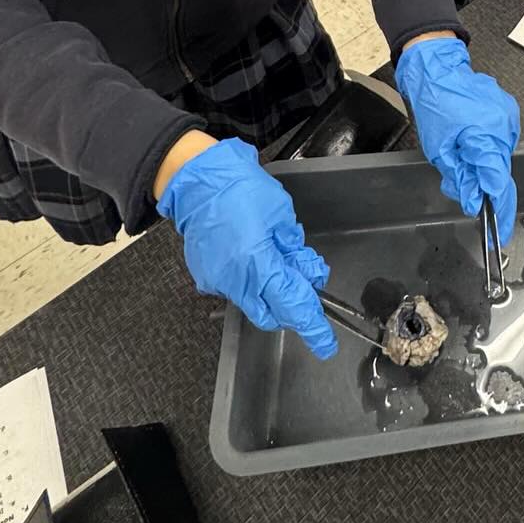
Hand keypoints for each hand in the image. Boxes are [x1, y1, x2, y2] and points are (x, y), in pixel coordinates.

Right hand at [156, 138, 336, 355]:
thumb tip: (308, 272)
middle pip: (271, 314)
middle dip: (291, 308)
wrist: (198, 180)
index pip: (293, 305)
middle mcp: (235, 281)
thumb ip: (295, 249)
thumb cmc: (240, 189)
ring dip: (269, 290)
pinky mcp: (205, 276)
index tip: (325, 343)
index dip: (312, 326)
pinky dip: (249, 279)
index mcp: (258, 264)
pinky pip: (234, 289)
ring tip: (275, 257)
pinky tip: (251, 254)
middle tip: (303, 286)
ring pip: (252, 302)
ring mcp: (217, 281)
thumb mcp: (281, 215)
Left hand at [395, 36, 520, 242]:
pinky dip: (487, 148)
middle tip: (470, 195)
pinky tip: (470, 140)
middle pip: (500, 172)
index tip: (499, 235)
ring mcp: (508, 118)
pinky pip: (501, 140)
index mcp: (486, 137)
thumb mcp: (439, 148)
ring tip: (460, 153)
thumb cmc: (435, 101)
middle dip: (485, 186)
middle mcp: (503, 128)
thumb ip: (458, 177)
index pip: (498, 184)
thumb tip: (471, 199)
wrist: (439, 68)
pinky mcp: (507, 112)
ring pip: (500, 156)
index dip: (501, 213)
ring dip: (484, 164)